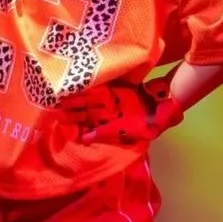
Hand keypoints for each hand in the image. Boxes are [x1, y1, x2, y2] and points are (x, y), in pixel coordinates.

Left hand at [60, 76, 185, 147]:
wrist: (166, 106)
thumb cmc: (150, 124)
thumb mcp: (129, 132)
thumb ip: (107, 133)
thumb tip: (85, 139)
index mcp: (112, 124)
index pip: (90, 123)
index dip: (76, 121)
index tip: (61, 120)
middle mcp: (110, 112)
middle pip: (87, 110)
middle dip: (73, 109)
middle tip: (55, 106)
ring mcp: (113, 99)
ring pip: (91, 98)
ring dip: (78, 97)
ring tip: (61, 95)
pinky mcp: (118, 88)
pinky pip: (102, 86)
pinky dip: (90, 85)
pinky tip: (78, 82)